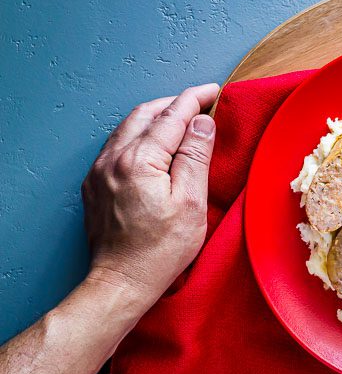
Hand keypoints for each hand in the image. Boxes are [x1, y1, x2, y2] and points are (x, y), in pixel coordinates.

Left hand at [82, 83, 218, 304]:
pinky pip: (117, 145)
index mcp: (139, 160)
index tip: (214, 91)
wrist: (122, 281)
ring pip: (128, 127)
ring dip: (156, 118)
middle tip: (201, 105)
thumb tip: (203, 122)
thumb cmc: (160, 250)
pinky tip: (154, 145)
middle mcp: (113, 159)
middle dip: (174, 104)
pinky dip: (139, 135)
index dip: (195, 99)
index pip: (172, 116)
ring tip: (180, 121)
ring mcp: (99, 171)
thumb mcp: (191, 203)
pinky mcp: (95, 184)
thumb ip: (195, 157)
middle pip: (146, 114)